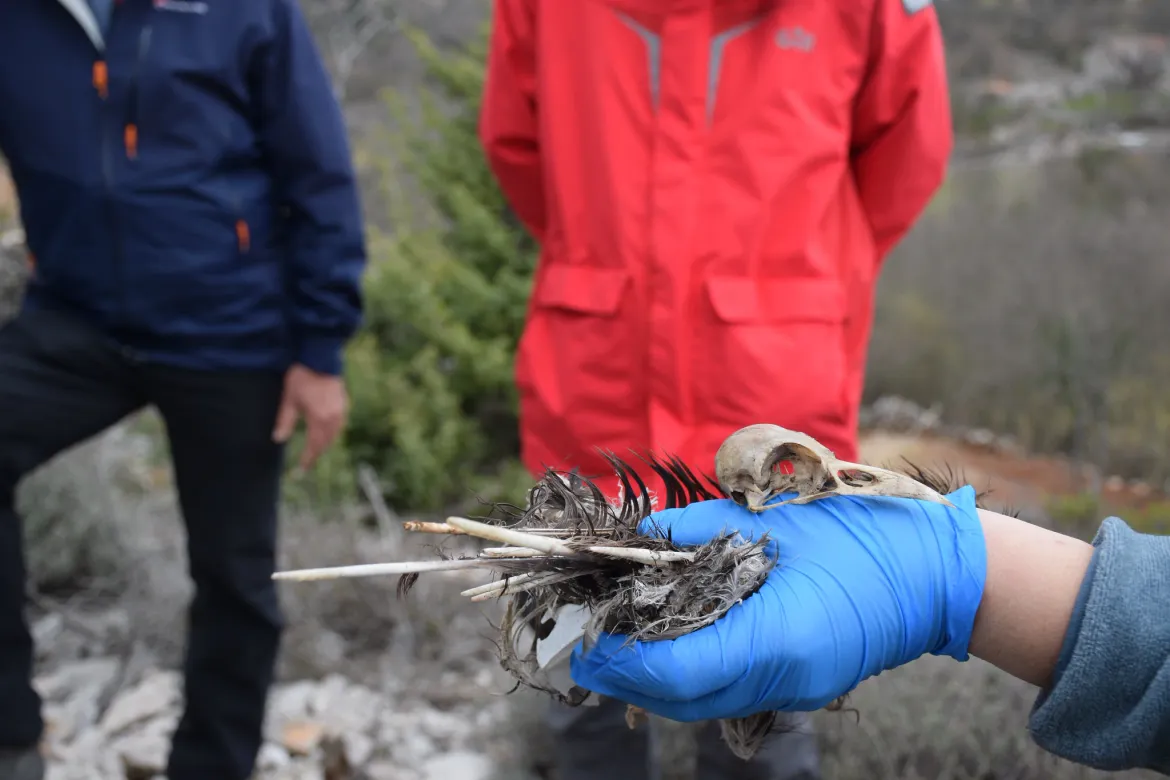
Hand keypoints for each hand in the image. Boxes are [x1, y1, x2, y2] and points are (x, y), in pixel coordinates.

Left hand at [272, 363, 348, 470]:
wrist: (320, 358)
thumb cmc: (302, 377)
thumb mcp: (289, 400)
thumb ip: (284, 421)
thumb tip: (277, 439)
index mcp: (319, 419)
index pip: (314, 446)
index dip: (308, 459)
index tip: (301, 470)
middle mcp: (333, 418)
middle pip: (326, 443)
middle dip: (316, 455)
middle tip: (306, 464)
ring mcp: (340, 411)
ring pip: (334, 436)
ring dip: (324, 445)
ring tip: (314, 452)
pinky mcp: (343, 404)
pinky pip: (338, 426)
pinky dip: (331, 434)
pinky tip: (325, 434)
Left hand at [569, 487, 986, 720]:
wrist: (939, 574)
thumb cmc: (863, 535)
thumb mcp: (777, 520)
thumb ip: (700, 528)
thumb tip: (644, 531)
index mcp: (777, 639)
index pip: (676, 670)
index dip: (622, 659)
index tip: (587, 636)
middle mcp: (783, 679)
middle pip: (682, 700)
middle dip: (627, 677)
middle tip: (587, 645)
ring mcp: (795, 691)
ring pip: (703, 704)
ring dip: (655, 681)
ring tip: (619, 642)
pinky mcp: (801, 687)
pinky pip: (729, 692)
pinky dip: (691, 675)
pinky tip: (672, 641)